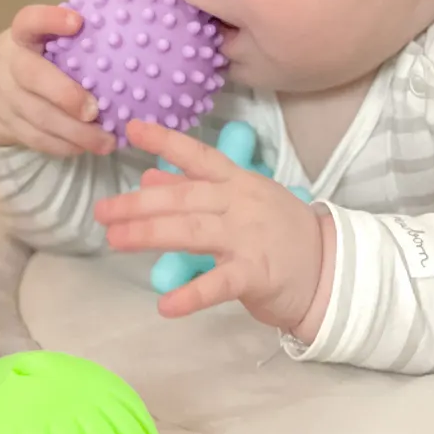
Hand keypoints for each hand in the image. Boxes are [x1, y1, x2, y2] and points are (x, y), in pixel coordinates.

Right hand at [0, 5, 117, 157]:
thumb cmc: (24, 60)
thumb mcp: (34, 42)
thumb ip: (65, 41)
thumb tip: (125, 35)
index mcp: (21, 38)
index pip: (29, 21)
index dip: (50, 20)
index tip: (77, 22)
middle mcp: (10, 66)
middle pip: (33, 77)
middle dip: (65, 94)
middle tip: (94, 109)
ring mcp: (8, 99)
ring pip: (40, 117)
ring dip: (75, 133)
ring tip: (107, 142)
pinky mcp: (10, 127)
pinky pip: (38, 140)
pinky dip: (64, 147)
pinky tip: (87, 148)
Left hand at [94, 119, 334, 335]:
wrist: (330, 270)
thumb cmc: (279, 234)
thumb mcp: (241, 201)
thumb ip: (195, 190)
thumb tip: (150, 177)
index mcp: (237, 182)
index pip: (198, 156)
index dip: (166, 141)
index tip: (132, 129)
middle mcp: (241, 204)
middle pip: (184, 198)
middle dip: (139, 204)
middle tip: (103, 212)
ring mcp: (249, 238)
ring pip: (192, 231)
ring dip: (150, 235)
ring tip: (115, 240)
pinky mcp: (257, 274)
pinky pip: (219, 284)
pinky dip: (192, 294)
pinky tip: (166, 305)